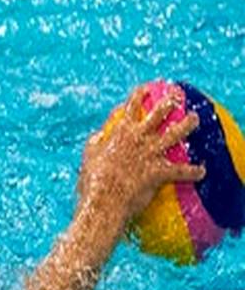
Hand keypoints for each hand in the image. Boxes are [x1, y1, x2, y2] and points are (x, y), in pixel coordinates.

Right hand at [78, 86, 205, 220]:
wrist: (104, 200)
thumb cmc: (92, 179)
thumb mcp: (88, 156)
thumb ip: (95, 142)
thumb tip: (99, 135)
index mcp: (120, 132)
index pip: (130, 106)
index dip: (139, 95)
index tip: (146, 89)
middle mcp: (138, 138)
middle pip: (158, 114)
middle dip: (169, 102)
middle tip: (177, 96)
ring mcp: (151, 153)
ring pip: (175, 134)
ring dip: (187, 125)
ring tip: (195, 119)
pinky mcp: (160, 171)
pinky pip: (182, 170)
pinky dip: (193, 171)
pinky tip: (202, 170)